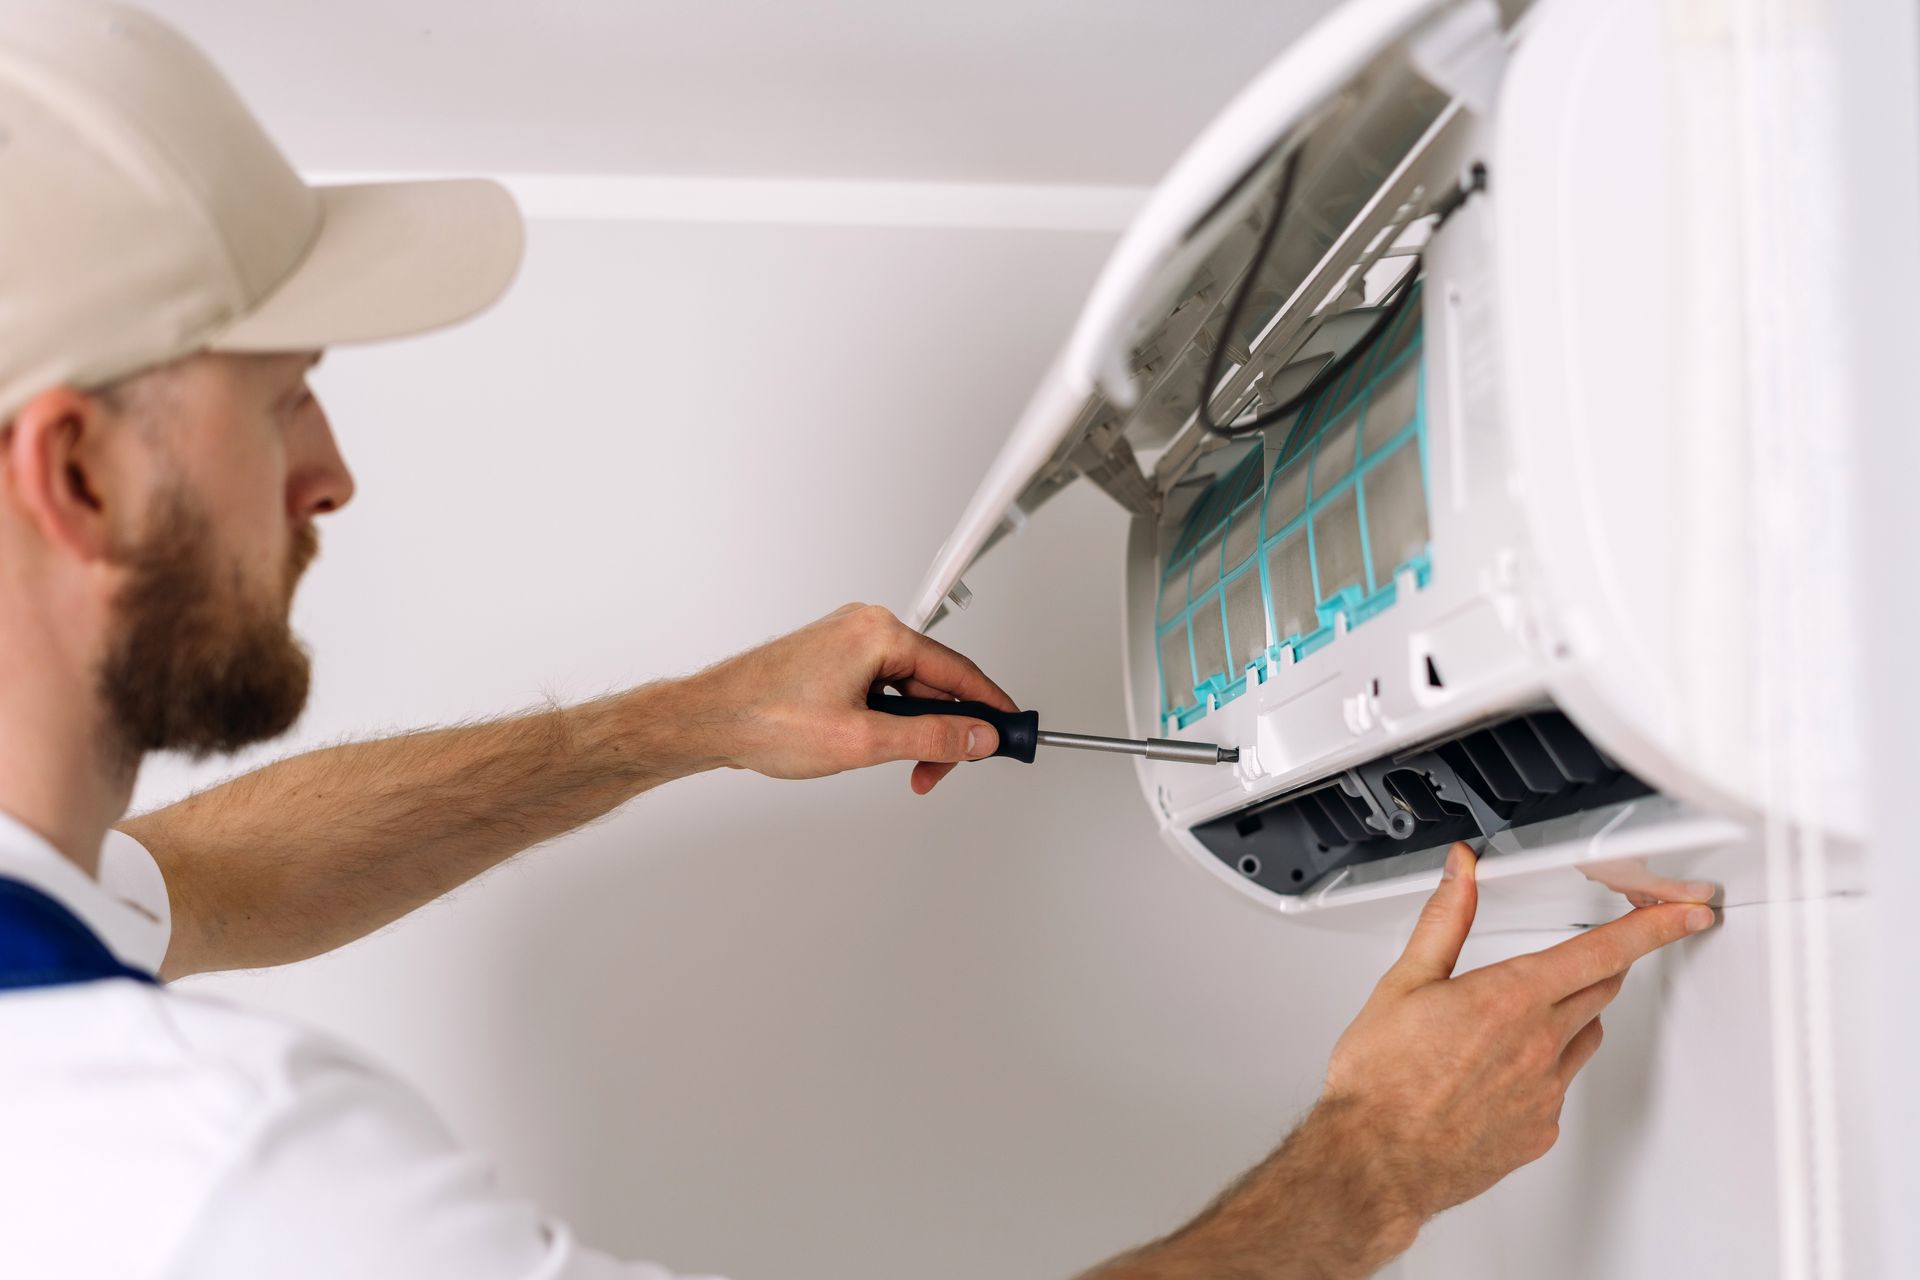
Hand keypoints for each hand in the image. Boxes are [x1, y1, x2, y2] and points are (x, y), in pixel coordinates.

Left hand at [688, 603, 1017, 792]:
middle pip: (933, 681)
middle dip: (943, 731)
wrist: (708, 719)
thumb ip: (931, 738)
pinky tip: (875, 747)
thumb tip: (976, 735)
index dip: (990, 707)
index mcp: (879, 633)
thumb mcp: (864, 740)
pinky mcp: (832, 658)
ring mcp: (846, 641)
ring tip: (900, 767)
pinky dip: (888, 720)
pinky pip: (880, 687)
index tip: (1011, 731)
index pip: (958, 670)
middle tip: (943, 770)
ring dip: (912, 731)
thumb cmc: (766, 719)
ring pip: (906, 689)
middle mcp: (865, 627)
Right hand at [1322, 841, 1715, 1224]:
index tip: (1683, 914)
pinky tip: (1509, 1069)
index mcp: (1509, 998)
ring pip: (1586, 1036)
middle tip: (1595, 951)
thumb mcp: (1404, 982)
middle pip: (1601, 990)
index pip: (1602, 951)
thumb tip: (1461, 873)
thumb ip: (1444, 921)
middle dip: (1607, 963)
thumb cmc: (1381, 1079)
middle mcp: (1538, 1043)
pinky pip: (1562, 1086)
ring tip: (1536, 1010)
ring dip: (1577, 1013)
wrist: (1375, 1158)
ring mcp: (1545, 1091)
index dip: (1654, 928)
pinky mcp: (1540, 1131)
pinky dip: (1548, 1067)